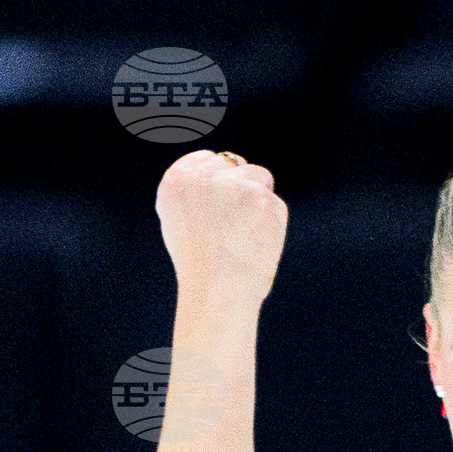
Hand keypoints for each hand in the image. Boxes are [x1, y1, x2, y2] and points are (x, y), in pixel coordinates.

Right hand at [154, 148, 286, 308]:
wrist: (218, 293)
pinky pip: (276, 205)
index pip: (207, 159)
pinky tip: (258, 244)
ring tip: (245, 237)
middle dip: (242, 188)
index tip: (225, 203)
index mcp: (176, 182)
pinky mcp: (261, 197)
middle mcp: (202, 177)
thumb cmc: (201, 270)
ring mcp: (233, 184)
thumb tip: (218, 175)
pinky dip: (273, 224)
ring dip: (259, 203)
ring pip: (259, 178)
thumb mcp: (179, 225)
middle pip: (235, 164)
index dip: (221, 180)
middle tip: (236, 227)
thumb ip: (193, 194)